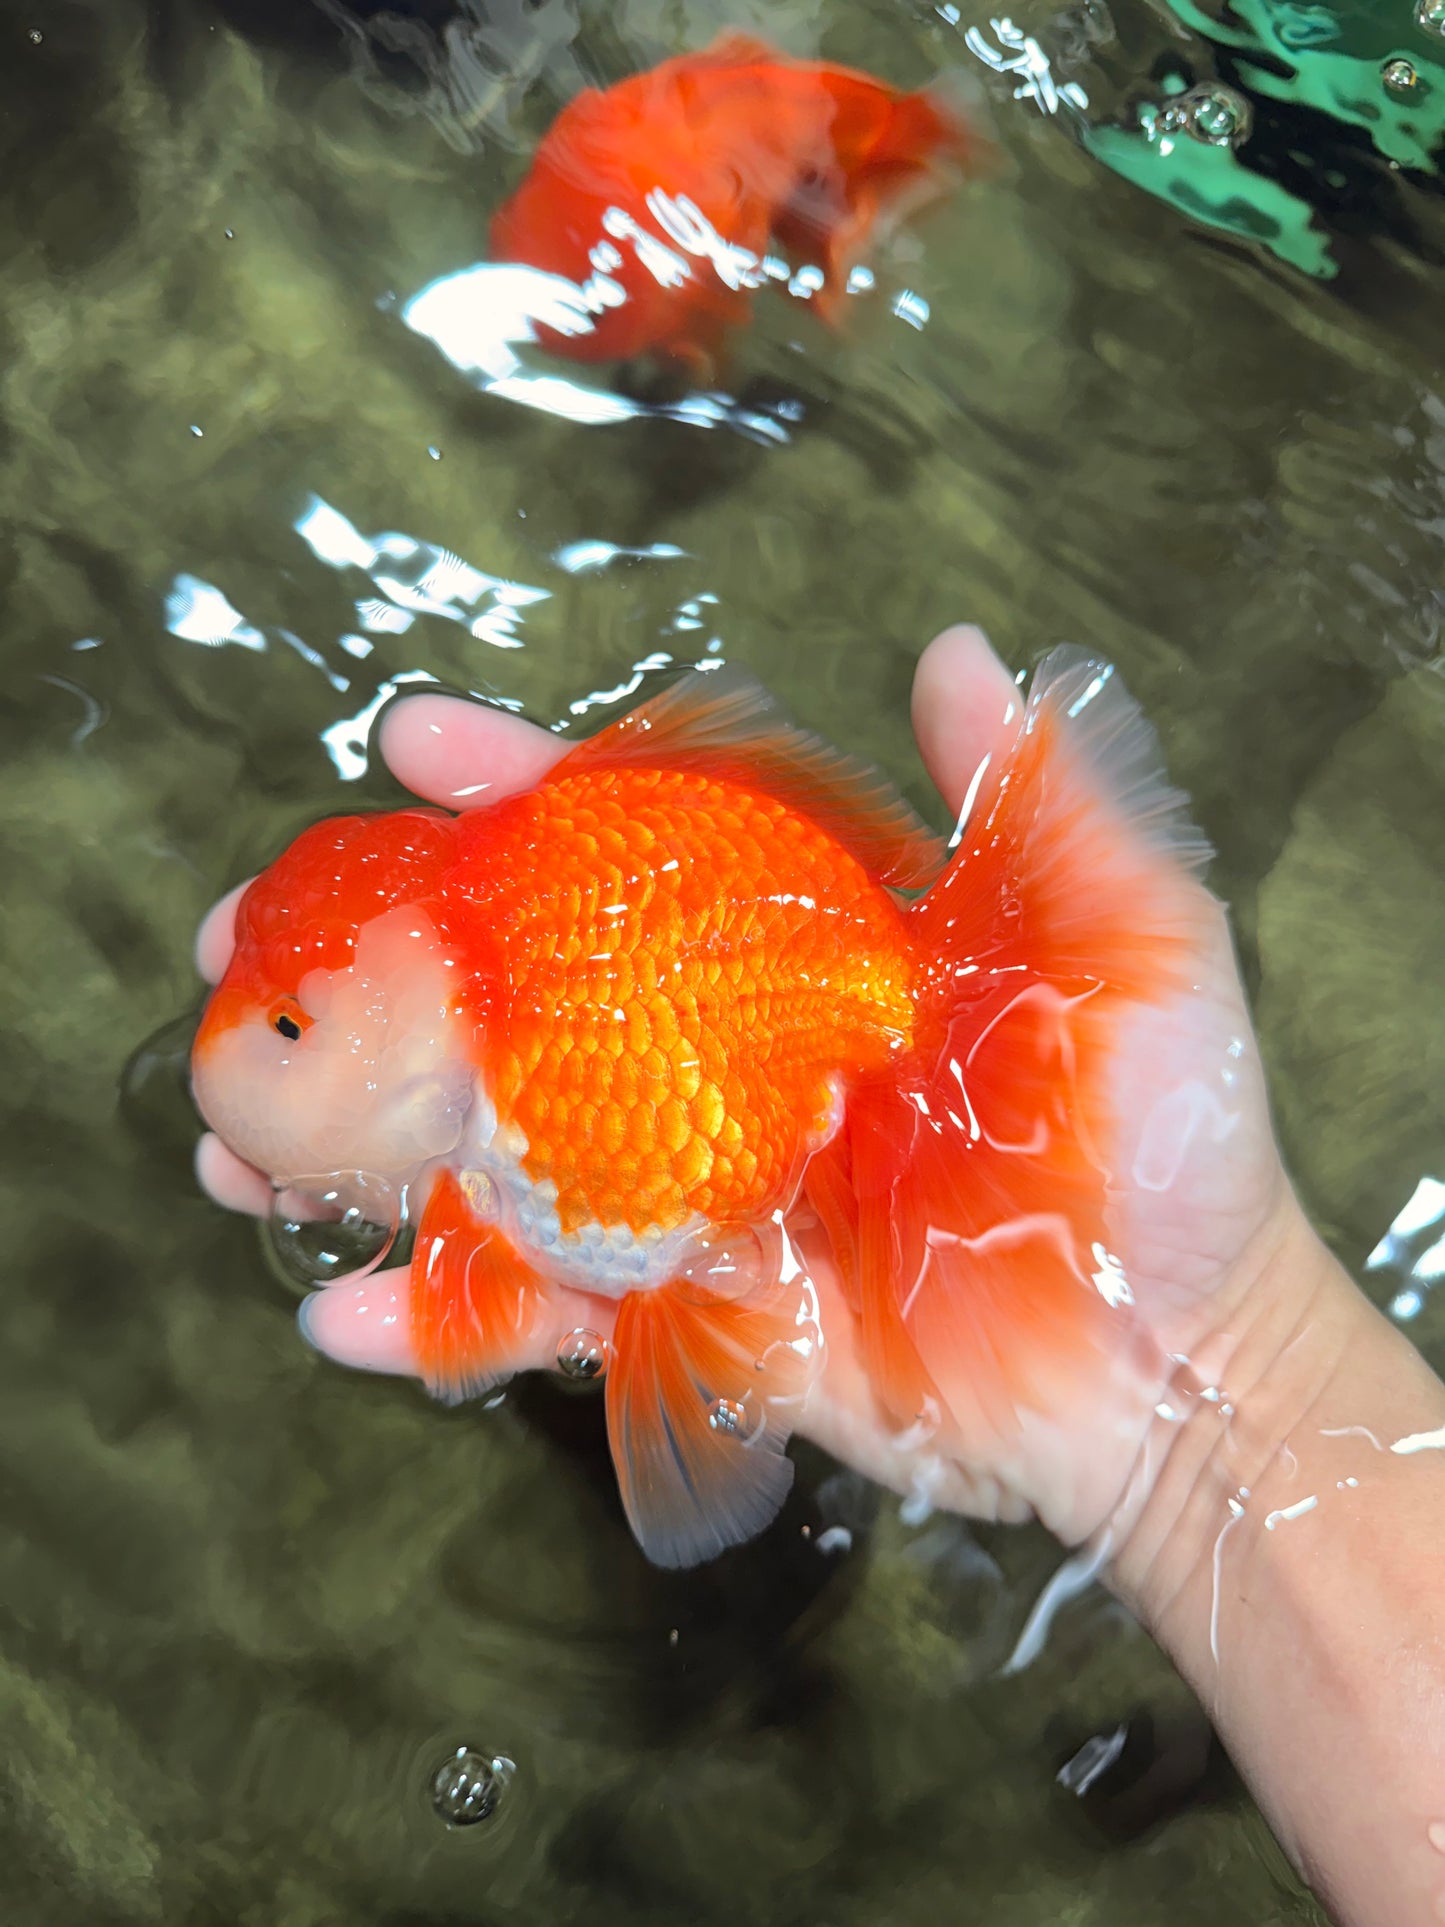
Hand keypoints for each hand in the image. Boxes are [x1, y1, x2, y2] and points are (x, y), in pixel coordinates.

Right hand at [194, 626, 1297, 1549]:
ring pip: (492, 1152)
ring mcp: (697, 1196)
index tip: (417, 744)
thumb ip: (1045, 806)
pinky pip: (542, 1315)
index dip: (524, 791)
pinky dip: (437, 1324)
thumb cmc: (1176, 1155)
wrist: (1183, 1368)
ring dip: (355, 1141)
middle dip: (378, 960)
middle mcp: (725, 1065)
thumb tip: (958, 648)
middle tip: (248, 939)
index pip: (635, 849)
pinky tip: (342, 1319)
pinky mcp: (696, 1320)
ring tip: (230, 1133)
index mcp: (803, 959)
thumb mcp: (1141, 951)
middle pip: (518, 993)